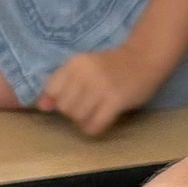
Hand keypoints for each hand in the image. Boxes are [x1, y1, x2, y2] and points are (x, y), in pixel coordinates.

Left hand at [37, 46, 155, 136]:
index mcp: (74, 63)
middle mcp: (85, 73)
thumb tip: (41, 107)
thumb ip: (62, 84)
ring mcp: (101, 87)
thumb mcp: (84, 68)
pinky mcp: (116, 100)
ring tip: (95, 113)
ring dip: (84, 120)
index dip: (59, 99)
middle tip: (87, 107)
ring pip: (78, 117)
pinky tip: (101, 121)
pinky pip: (95, 124)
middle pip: (64, 107)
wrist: (145, 58)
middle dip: (73, 112)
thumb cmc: (112, 65)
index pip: (51, 90)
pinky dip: (94, 128)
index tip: (73, 98)